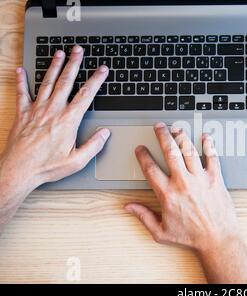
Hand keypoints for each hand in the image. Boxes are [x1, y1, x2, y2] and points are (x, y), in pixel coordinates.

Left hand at [0, 45, 109, 229]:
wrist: (18, 170)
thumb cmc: (46, 167)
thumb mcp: (77, 161)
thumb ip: (93, 145)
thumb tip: (105, 133)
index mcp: (68, 121)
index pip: (86, 95)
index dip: (96, 80)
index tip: (102, 70)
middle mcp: (52, 111)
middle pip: (66, 82)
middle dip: (74, 64)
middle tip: (78, 50)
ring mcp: (36, 110)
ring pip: (47, 83)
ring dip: (54, 67)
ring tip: (59, 54)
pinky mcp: (22, 114)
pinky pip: (22, 93)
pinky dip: (21, 81)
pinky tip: (21, 70)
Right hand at [125, 123, 246, 282]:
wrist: (217, 240)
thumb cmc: (191, 237)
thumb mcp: (161, 232)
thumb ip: (143, 216)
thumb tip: (129, 207)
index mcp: (167, 194)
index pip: (150, 168)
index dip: (143, 156)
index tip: (141, 149)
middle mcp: (183, 182)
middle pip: (170, 152)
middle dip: (163, 136)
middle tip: (159, 127)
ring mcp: (200, 179)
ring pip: (189, 150)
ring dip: (182, 137)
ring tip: (177, 128)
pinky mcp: (216, 179)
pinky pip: (212, 157)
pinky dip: (209, 145)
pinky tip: (205, 137)